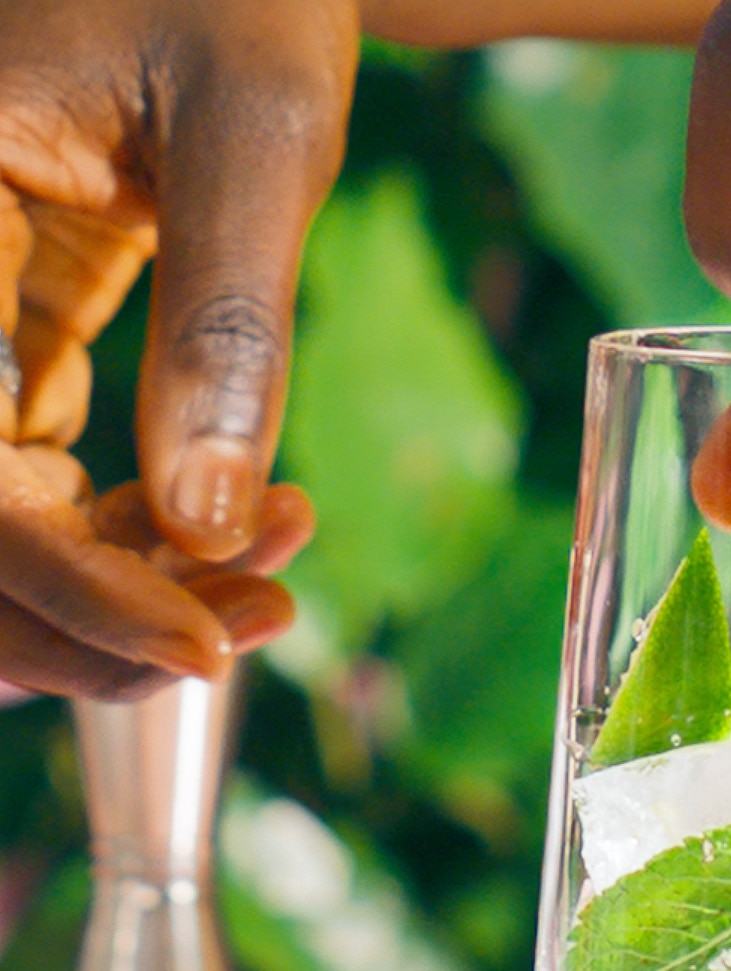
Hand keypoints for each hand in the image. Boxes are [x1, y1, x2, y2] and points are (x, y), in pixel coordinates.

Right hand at [0, 0, 357, 695]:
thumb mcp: (253, 133)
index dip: (74, 586)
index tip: (210, 647)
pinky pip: (36, 482)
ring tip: (274, 580)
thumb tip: (212, 526)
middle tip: (265, 616)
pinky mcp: (0, 345)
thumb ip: (226, 325)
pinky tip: (255, 522)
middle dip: (102, 612)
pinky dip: (133, 535)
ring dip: (121, 589)